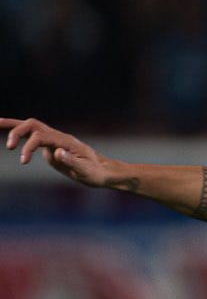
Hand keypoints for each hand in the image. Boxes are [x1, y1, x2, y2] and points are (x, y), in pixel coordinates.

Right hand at [2, 118, 120, 187]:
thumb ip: (70, 161)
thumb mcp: (85, 171)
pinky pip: (34, 137)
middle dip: (17, 131)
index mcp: (65, 142)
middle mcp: (58, 138)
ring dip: (14, 126)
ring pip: (32, 127)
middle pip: (33, 125)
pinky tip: (11, 136)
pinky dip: (20, 133)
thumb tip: (55, 152)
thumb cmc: (97, 173)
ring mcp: (54, 141)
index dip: (29, 147)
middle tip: (9, 146)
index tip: (23, 161)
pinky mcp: (52, 147)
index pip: (40, 137)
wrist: (105, 172)